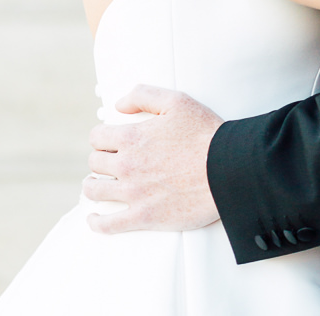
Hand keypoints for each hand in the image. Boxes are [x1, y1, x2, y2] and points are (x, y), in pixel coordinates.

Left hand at [83, 84, 221, 233]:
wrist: (227, 170)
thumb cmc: (204, 134)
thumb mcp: (176, 101)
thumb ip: (143, 95)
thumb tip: (118, 105)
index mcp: (132, 137)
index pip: (97, 137)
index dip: (101, 137)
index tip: (108, 142)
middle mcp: (127, 165)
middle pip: (95, 163)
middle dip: (99, 160)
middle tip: (107, 163)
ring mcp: (134, 193)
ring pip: (95, 191)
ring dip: (92, 187)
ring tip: (95, 186)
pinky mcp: (144, 217)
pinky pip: (108, 225)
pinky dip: (96, 222)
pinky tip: (94, 218)